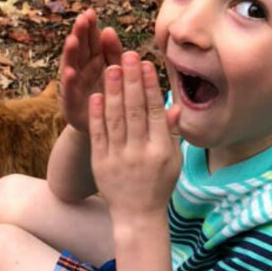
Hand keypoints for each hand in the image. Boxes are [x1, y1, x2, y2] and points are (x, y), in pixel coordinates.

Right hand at [60, 9, 120, 132]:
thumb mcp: (119, 76)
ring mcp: (75, 87)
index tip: (91, 13)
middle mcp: (82, 71)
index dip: (91, 28)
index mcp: (96, 62)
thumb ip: (117, 57)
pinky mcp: (70, 105)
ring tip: (72, 40)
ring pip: (71, 66)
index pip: (92, 41)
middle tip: (81, 19)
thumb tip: (112, 32)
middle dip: (80, 34)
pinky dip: (68, 83)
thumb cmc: (116, 100)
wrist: (107, 133)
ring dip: (71, 54)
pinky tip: (69, 72)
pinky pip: (69, 92)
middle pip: (80, 49)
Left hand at [88, 53, 182, 223]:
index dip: (150, 87)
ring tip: (111, 67)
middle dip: (131, 81)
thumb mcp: (173, 160)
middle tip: (128, 55)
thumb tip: (175, 106)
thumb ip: (171, 132)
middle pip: (134, 110)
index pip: (155, 112)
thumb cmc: (159, 184)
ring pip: (115, 119)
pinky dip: (97, 114)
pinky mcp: (101, 163)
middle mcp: (140, 152)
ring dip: (113, 91)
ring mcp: (119, 158)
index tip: (147, 65)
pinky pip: (98, 135)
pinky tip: (96, 95)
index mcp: (161, 150)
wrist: (137, 215)